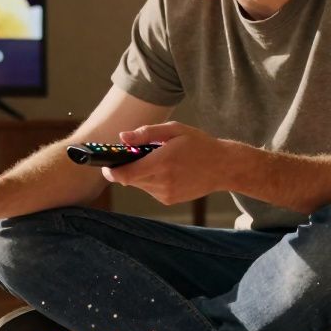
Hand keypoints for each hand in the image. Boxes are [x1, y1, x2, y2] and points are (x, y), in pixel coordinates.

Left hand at [102, 121, 235, 204]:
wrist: (224, 167)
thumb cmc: (199, 144)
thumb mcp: (174, 130)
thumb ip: (146, 133)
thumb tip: (122, 137)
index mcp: (162, 162)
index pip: (125, 174)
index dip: (111, 171)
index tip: (106, 164)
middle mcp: (162, 182)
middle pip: (129, 179)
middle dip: (127, 168)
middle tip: (134, 155)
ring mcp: (166, 194)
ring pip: (139, 185)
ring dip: (140, 174)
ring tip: (157, 161)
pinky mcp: (169, 200)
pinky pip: (150, 190)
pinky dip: (151, 180)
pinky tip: (166, 171)